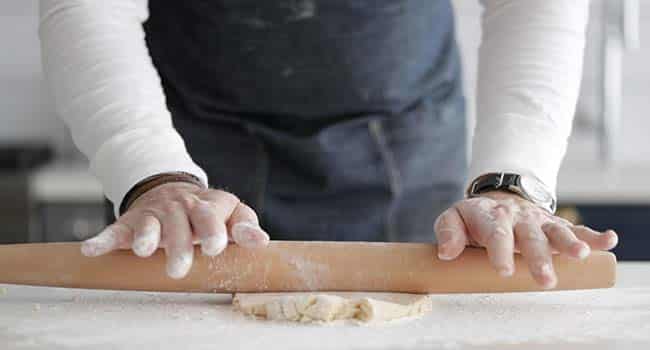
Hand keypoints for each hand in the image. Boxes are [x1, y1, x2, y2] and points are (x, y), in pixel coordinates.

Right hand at [81, 183, 268, 278]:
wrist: (170, 189)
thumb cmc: (206, 212)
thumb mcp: (229, 214)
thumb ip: (244, 226)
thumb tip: (262, 241)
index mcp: (208, 204)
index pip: (213, 214)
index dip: (214, 229)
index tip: (216, 247)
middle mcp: (180, 206)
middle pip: (180, 223)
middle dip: (180, 244)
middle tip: (180, 268)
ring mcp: (154, 213)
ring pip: (149, 223)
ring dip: (145, 236)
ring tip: (143, 250)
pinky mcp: (131, 221)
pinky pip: (116, 229)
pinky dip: (103, 239)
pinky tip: (92, 249)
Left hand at [434, 191, 617, 288]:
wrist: (497, 197)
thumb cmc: (474, 218)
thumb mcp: (454, 217)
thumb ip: (447, 232)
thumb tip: (445, 253)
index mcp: (491, 216)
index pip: (495, 233)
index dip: (500, 251)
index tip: (502, 271)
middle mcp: (518, 218)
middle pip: (529, 237)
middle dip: (538, 257)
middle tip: (544, 279)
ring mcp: (539, 221)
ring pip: (555, 232)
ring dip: (569, 243)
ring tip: (579, 256)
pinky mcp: (555, 224)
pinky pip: (576, 228)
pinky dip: (593, 235)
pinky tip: (608, 241)